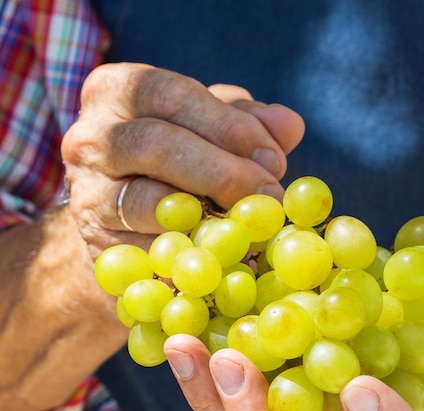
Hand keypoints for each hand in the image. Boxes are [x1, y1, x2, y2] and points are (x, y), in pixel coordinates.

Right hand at [0, 62, 304, 410]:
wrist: (127, 226)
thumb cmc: (178, 164)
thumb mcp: (210, 129)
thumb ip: (246, 123)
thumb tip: (288, 126)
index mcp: (118, 91)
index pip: (172, 95)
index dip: (230, 126)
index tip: (273, 158)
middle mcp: (91, 139)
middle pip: (156, 144)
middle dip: (224, 172)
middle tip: (270, 196)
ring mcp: (89, 197)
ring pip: (147, 203)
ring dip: (210, 218)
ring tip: (252, 229)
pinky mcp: (101, 249)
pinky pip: (150, 253)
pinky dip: (196, 257)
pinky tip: (229, 259)